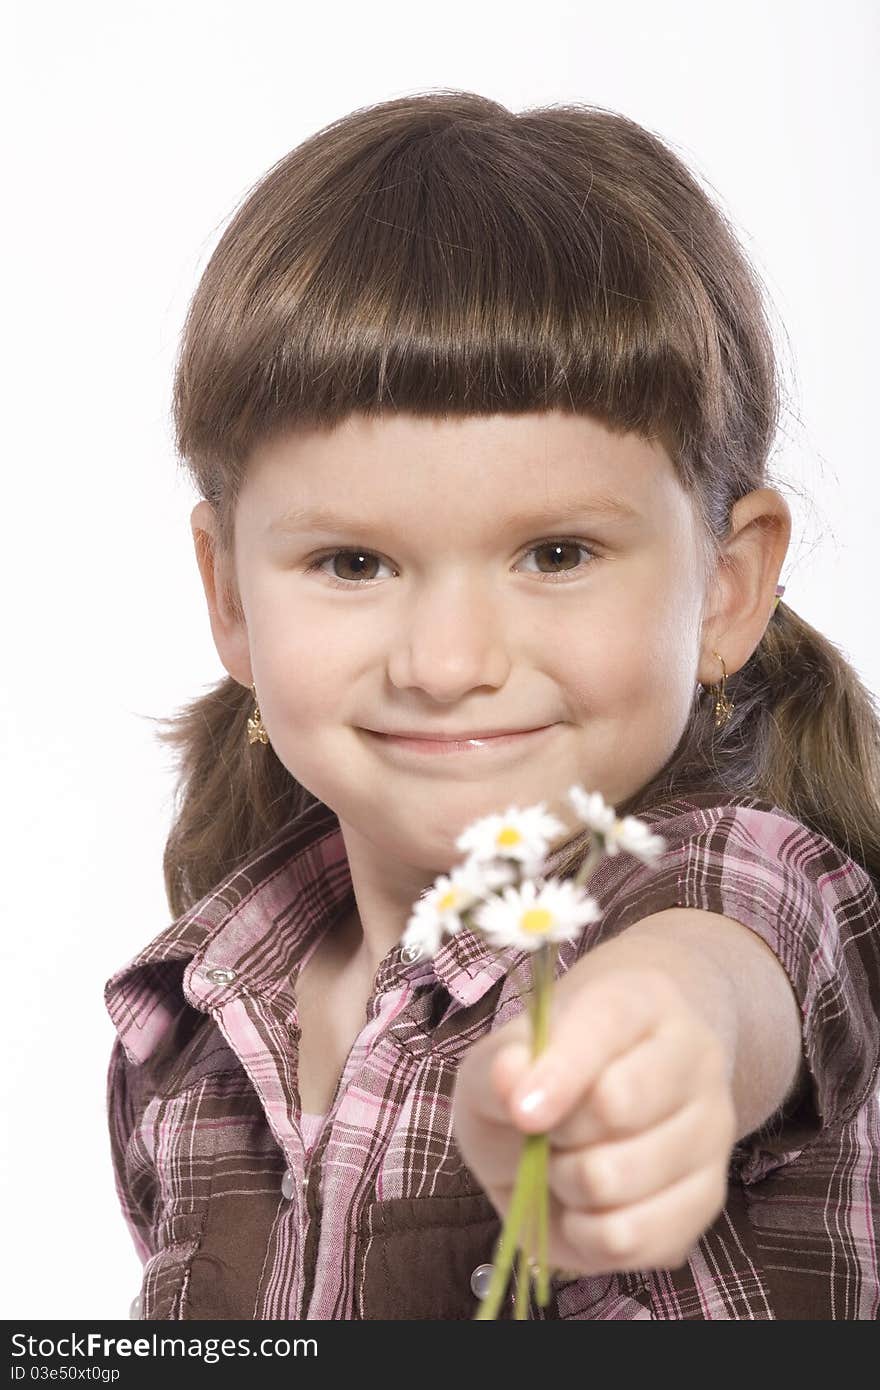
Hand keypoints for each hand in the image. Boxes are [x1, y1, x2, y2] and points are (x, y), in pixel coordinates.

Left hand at [451, 961, 737, 1276]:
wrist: (592, 1107)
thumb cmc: (543, 1074)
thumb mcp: (503, 1057)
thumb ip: (499, 1067)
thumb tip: (513, 1081)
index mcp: (641, 1000)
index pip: (606, 1027)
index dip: (561, 1073)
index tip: (524, 1113)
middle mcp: (694, 1056)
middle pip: (617, 1107)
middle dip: (555, 1132)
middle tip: (546, 1129)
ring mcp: (711, 1128)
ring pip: (621, 1179)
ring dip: (566, 1185)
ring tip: (565, 1164)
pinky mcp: (708, 1198)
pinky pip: (636, 1238)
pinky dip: (588, 1234)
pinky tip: (584, 1208)